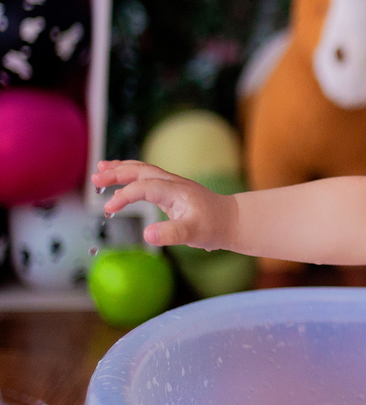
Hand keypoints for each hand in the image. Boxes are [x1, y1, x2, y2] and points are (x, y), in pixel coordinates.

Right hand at [92, 160, 234, 249]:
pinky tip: (119, 182)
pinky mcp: (171, 191)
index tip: (108, 209)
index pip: (145, 187)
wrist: (231, 220)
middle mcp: (173, 183)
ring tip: (100, 169)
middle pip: (142, 171)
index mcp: (177, 191)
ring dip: (122, 169)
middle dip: (118, 172)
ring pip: (144, 170)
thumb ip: (172, 233)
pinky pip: (147, 178)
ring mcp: (172, 185)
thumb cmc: (214, 227)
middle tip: (95, 177)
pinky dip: (131, 176)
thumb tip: (147, 235)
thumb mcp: (194, 234)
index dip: (125, 196)